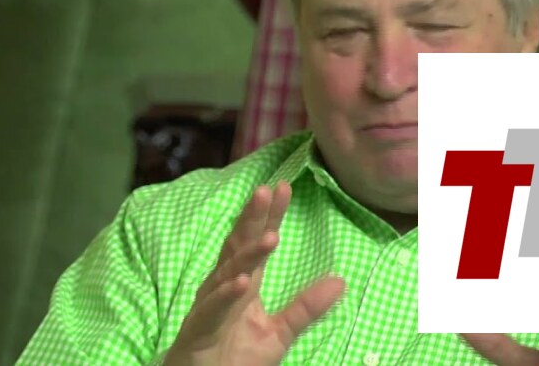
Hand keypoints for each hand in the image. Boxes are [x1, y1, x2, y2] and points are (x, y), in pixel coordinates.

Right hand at [163, 183, 344, 365]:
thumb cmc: (234, 358)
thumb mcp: (279, 333)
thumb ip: (305, 308)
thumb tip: (340, 280)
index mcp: (242, 285)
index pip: (256, 243)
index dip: (269, 217)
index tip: (284, 188)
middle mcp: (223, 288)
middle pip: (238, 247)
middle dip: (252, 220)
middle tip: (266, 191)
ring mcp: (208, 307)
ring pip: (227, 274)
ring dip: (247, 256)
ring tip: (270, 237)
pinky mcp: (198, 329)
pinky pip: (213, 309)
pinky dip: (225, 295)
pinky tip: (241, 281)